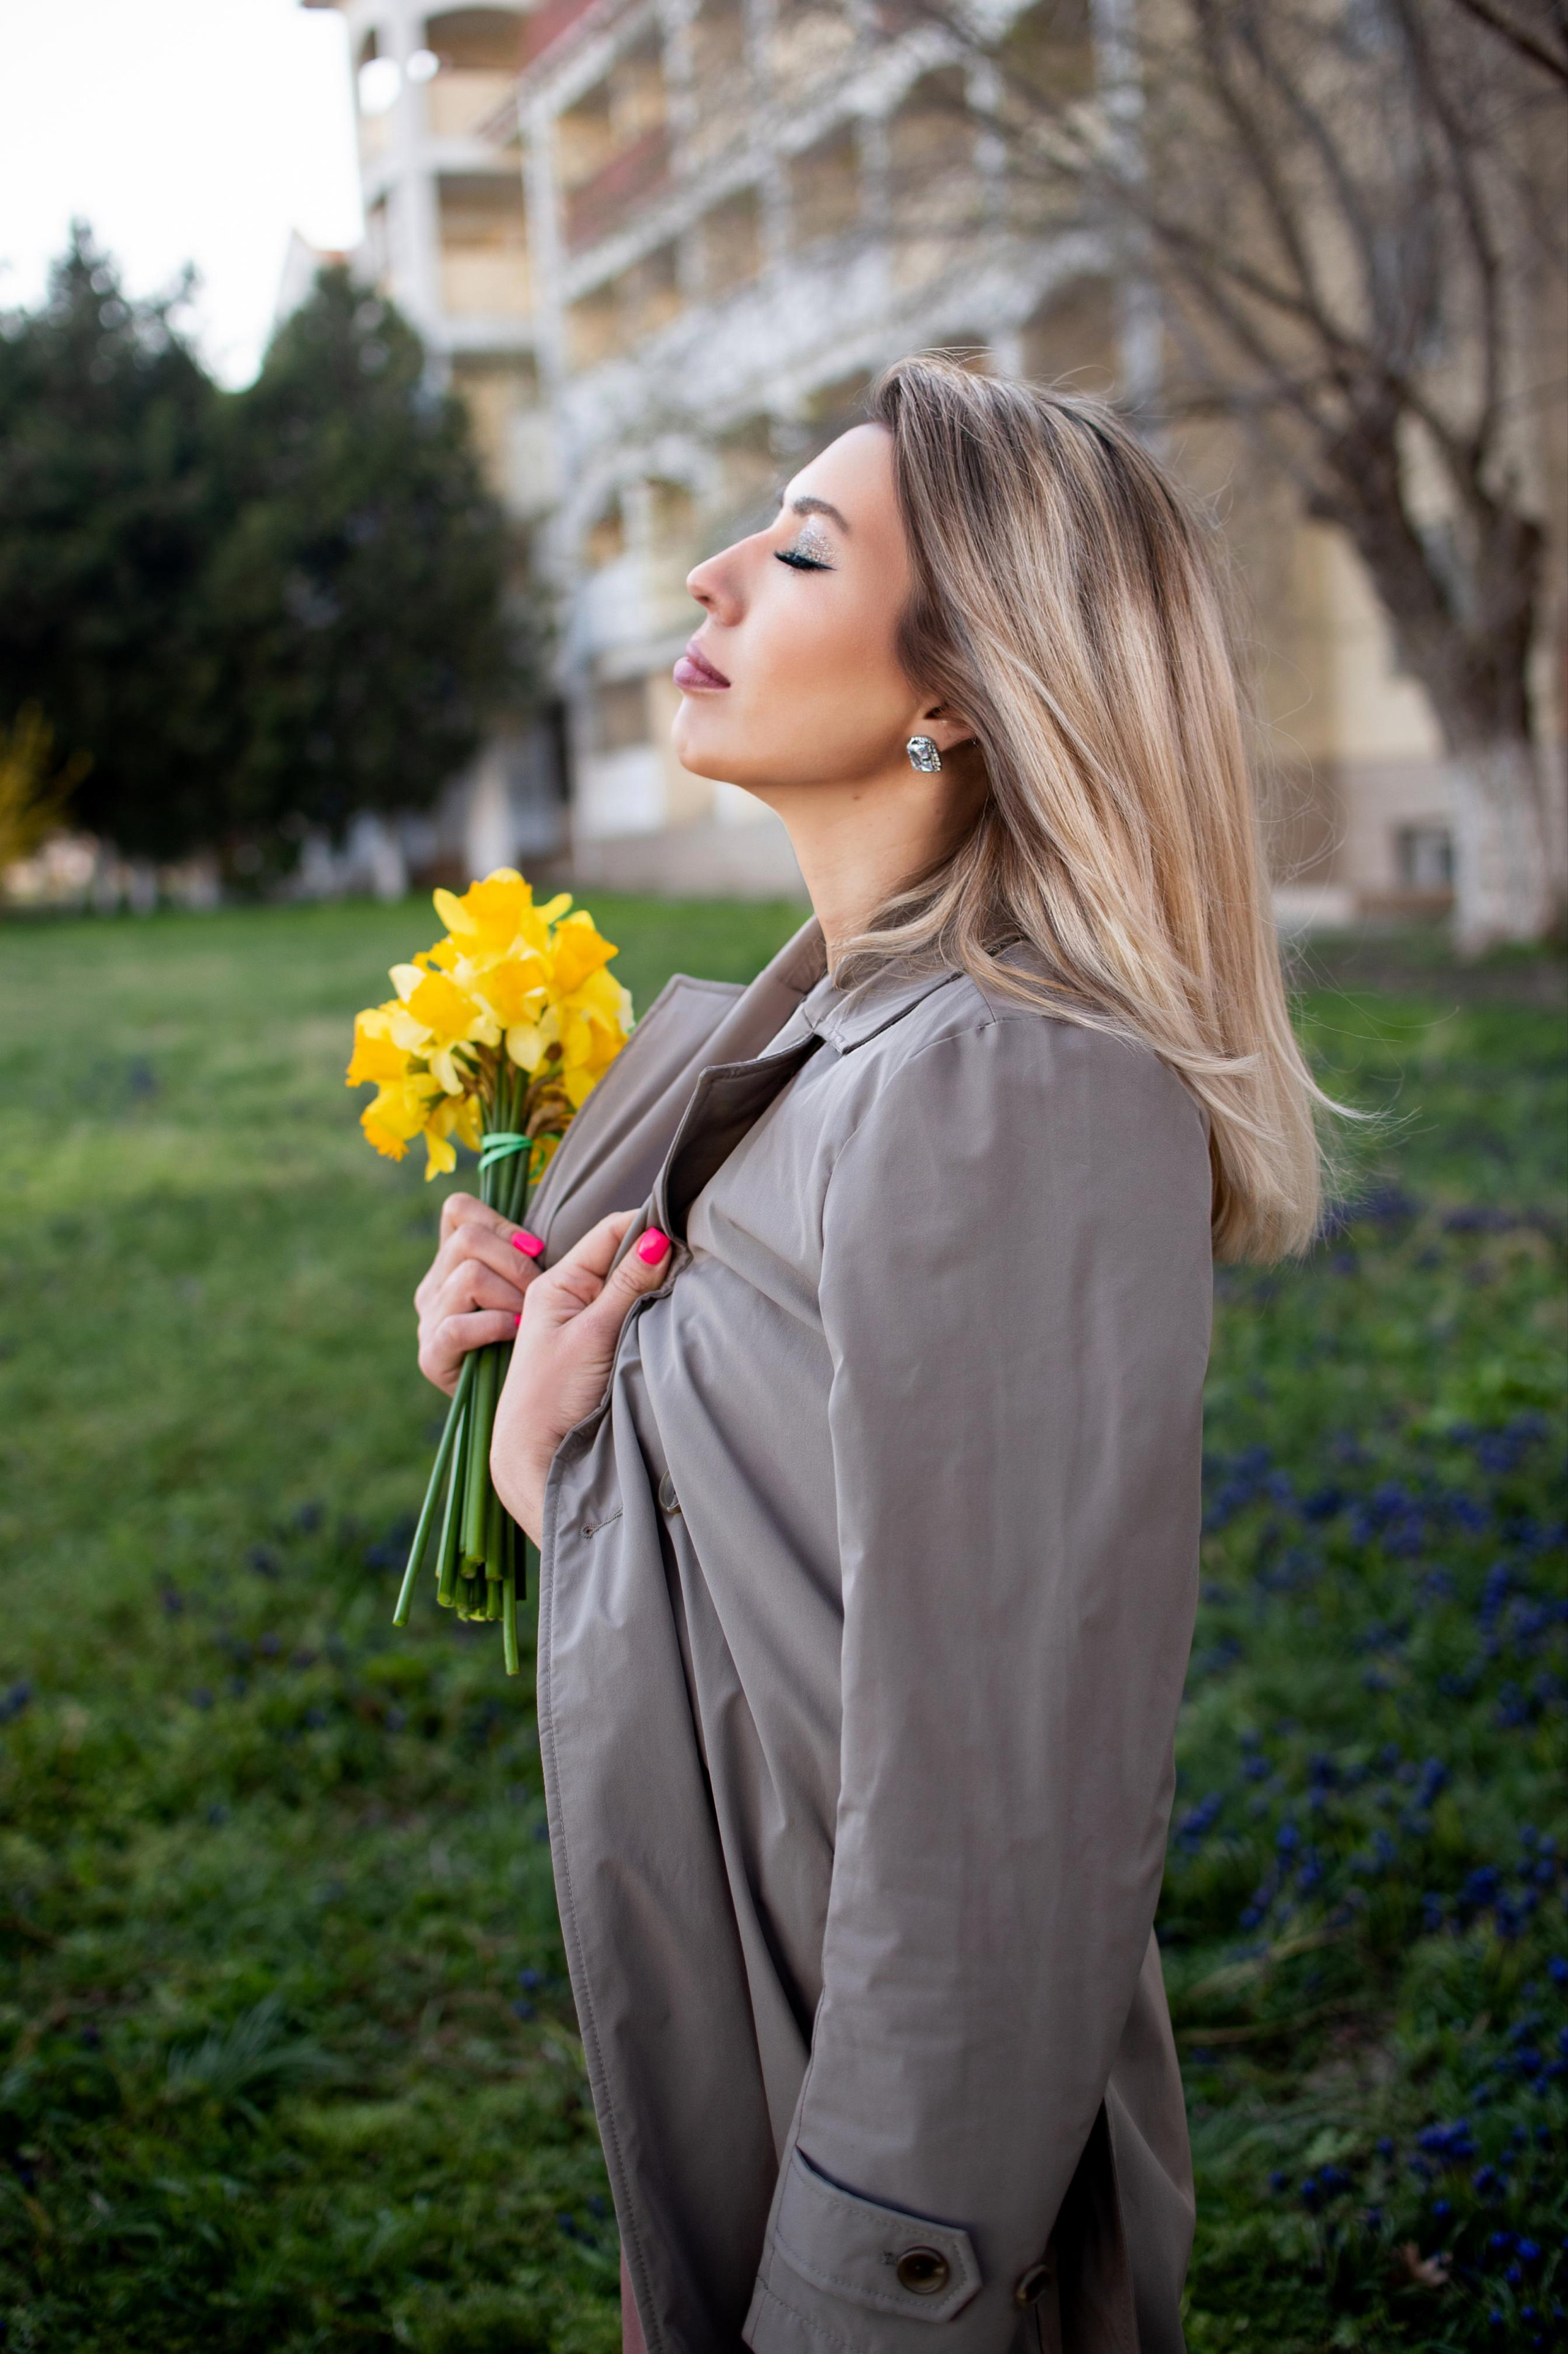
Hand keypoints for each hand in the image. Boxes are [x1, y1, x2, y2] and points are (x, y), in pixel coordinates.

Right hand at [414, 1190, 544, 1396]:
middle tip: (539, 1292)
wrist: (526, 1414)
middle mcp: (435, 1285)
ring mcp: (429, 1319)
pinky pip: (457, 1325)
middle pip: (468, 1238)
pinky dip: (494, 1327)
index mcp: (454, 1261)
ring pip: (467, 1276)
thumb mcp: (541, 1289)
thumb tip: (590, 1215)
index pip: (458, 1210)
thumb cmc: (541, 1343)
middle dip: (516, 1262)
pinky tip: (514, 1334)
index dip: (501, 1222)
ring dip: (510, 1296)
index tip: (534, 1250)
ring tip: (528, 1320)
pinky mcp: (431, 1355)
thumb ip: (541, 1253)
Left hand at [490, 1211, 672, 1547]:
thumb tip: (658, 1237)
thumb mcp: (593, 1334)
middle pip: (624, 1257)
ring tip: (688, 1286)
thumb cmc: (551, 1397)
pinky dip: (653, 1311)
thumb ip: (627, 1285)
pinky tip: (673, 1314)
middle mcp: (573, 1297)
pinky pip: (634, 1315)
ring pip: (634, 1286)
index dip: (647, 1225)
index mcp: (558, 1283)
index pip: (609, 1233)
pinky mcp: (602, 1349)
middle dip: (658, 1255)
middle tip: (694, 1260)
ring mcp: (588, 1323)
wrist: (536, 1458)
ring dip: (658, 1285)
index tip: (686, 1228)